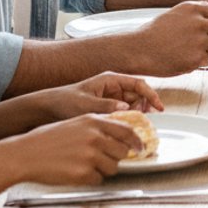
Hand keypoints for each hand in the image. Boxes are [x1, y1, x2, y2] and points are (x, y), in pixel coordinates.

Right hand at [5, 114, 143, 186]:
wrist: (25, 154)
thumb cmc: (48, 139)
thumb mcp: (76, 123)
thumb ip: (98, 126)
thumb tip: (119, 135)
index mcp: (94, 121)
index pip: (127, 131)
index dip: (136, 141)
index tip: (141, 148)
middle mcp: (95, 136)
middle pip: (122, 152)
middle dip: (116, 157)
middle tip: (103, 159)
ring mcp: (89, 155)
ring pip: (112, 167)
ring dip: (103, 169)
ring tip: (85, 165)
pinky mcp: (82, 173)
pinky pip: (97, 179)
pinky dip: (90, 179)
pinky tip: (75, 172)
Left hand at [33, 73, 163, 123]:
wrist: (48, 108)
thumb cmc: (65, 101)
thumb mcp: (85, 104)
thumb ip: (106, 106)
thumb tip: (126, 110)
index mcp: (110, 79)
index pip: (138, 83)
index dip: (150, 94)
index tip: (158, 108)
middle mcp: (113, 86)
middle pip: (138, 94)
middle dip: (144, 106)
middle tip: (146, 121)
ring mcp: (111, 96)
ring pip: (132, 104)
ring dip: (137, 114)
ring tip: (137, 126)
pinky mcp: (107, 107)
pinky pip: (123, 111)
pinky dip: (127, 119)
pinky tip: (126, 128)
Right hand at [128, 0, 207, 73]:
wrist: (138, 51)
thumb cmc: (152, 34)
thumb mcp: (173, 15)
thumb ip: (191, 16)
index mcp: (191, 8)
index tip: (201, 28)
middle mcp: (198, 22)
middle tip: (195, 42)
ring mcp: (199, 40)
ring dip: (206, 49)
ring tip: (188, 51)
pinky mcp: (196, 58)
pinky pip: (207, 59)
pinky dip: (197, 62)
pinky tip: (182, 59)